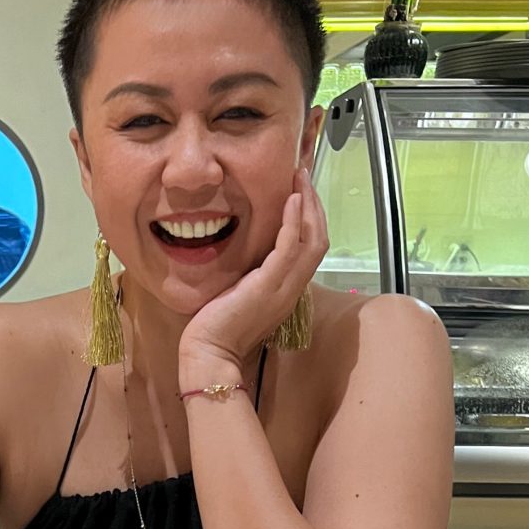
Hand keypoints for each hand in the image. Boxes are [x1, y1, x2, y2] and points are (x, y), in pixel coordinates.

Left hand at [179, 170, 328, 380]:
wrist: (209, 354)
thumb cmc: (216, 329)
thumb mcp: (240, 295)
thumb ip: (251, 275)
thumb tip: (247, 253)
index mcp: (287, 290)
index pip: (310, 249)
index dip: (310, 218)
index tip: (301, 191)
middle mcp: (292, 289)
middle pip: (319, 239)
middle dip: (314, 204)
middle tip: (303, 174)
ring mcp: (284, 288)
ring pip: (312, 240)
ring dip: (309, 204)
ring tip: (300, 176)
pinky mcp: (268, 285)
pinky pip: (290, 247)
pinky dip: (294, 221)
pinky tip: (291, 199)